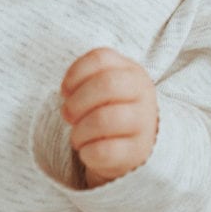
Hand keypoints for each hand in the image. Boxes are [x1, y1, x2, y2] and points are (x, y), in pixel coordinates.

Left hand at [59, 47, 158, 185]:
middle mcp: (143, 94)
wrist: (131, 146)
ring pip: (103, 120)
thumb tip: (67, 93)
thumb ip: (85, 80)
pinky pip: (104, 151)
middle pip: (106, 84)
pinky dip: (86, 152)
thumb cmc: (108, 110)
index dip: (74, 74)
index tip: (66, 91)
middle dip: (76, 102)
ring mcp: (144, 124)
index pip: (100, 58)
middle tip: (68, 115)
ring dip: (79, 131)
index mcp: (131, 72)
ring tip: (77, 136)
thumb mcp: (101, 87)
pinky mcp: (138, 152)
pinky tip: (87, 151)